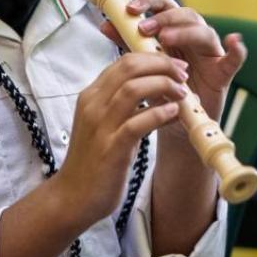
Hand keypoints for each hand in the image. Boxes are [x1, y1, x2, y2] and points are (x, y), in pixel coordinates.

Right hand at [61, 52, 187, 224]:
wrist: (73, 197)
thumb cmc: (95, 161)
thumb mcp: (109, 126)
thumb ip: (130, 109)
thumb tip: (166, 98)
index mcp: (92, 96)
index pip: (124, 61)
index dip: (154, 59)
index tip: (176, 66)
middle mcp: (93, 105)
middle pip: (129, 67)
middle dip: (162, 65)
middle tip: (183, 74)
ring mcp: (100, 125)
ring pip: (133, 89)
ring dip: (164, 85)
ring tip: (182, 93)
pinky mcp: (111, 148)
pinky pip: (137, 123)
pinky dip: (159, 114)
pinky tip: (174, 112)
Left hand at [101, 0, 245, 128]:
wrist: (175, 122)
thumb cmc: (161, 89)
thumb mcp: (142, 66)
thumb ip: (129, 44)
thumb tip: (105, 25)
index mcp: (172, 31)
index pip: (163, 5)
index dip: (148, 2)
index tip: (129, 9)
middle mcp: (192, 37)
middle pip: (184, 13)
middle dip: (163, 17)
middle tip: (144, 28)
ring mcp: (209, 53)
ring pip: (204, 31)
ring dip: (185, 31)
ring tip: (166, 39)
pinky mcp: (222, 73)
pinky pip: (234, 59)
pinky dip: (237, 49)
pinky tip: (234, 41)